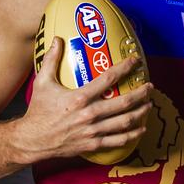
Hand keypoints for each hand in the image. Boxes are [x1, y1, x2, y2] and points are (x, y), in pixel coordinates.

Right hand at [14, 37, 153, 163]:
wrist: (33, 140)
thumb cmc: (38, 111)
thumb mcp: (42, 83)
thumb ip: (51, 60)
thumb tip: (56, 39)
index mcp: (80, 97)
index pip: (109, 78)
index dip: (125, 67)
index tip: (135, 60)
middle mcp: (90, 114)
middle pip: (125, 102)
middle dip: (141, 93)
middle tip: (150, 86)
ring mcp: (94, 130)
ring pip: (126, 121)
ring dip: (141, 112)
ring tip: (149, 104)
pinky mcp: (94, 144)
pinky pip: (119, 140)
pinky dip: (133, 134)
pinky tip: (141, 128)